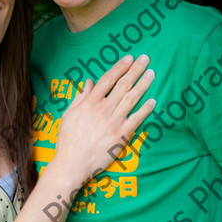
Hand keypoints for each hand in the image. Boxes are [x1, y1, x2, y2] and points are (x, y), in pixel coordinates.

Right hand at [54, 54, 155, 187]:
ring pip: (131, 98)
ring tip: (152, 74)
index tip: (129, 58)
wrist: (73, 163)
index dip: (120, 67)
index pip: (108, 79)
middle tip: (145, 59)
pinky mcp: (121, 135)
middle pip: (122, 85)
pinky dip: (145, 109)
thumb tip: (89, 82)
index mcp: (89, 102)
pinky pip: (136, 119)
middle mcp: (103, 109)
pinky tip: (153, 101)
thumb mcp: (69, 114)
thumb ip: (80, 97)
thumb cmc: (68, 139)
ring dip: (143, 84)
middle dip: (135, 70)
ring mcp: (113, 122)